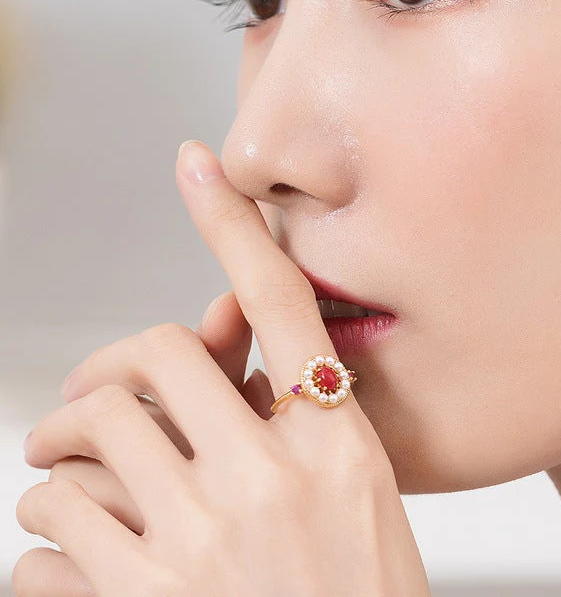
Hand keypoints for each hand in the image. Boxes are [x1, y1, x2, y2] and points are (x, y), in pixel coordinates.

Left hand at [15, 140, 429, 596]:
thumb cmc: (359, 596)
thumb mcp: (350, 492)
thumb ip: (289, 412)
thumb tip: (228, 330)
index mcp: (337, 444)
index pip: (284, 301)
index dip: (234, 223)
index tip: (197, 163)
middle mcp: (271, 480)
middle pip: (154, 361)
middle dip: (104, 375)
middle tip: (87, 404)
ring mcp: (203, 548)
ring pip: (82, 450)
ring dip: (61, 462)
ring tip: (72, 484)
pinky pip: (48, 545)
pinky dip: (45, 542)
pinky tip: (73, 556)